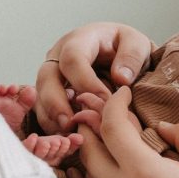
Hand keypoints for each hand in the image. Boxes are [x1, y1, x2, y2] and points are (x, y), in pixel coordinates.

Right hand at [34, 23, 151, 133]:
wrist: (122, 55)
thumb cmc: (128, 49)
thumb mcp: (138, 44)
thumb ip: (133, 56)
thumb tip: (120, 77)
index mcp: (81, 39)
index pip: (73, 58)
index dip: (86, 82)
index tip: (105, 101)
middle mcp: (59, 55)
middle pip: (47, 76)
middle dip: (56, 102)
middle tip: (70, 124)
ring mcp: (52, 74)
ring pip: (40, 95)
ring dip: (51, 117)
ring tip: (67, 135)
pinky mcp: (51, 91)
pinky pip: (43, 109)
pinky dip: (52, 124)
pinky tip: (67, 137)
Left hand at [68, 88, 178, 177]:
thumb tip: (162, 127)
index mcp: (143, 169)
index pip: (112, 125)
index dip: (114, 103)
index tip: (123, 93)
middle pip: (91, 145)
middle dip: (93, 121)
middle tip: (99, 106)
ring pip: (85, 171)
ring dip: (86, 148)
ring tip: (91, 133)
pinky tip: (77, 172)